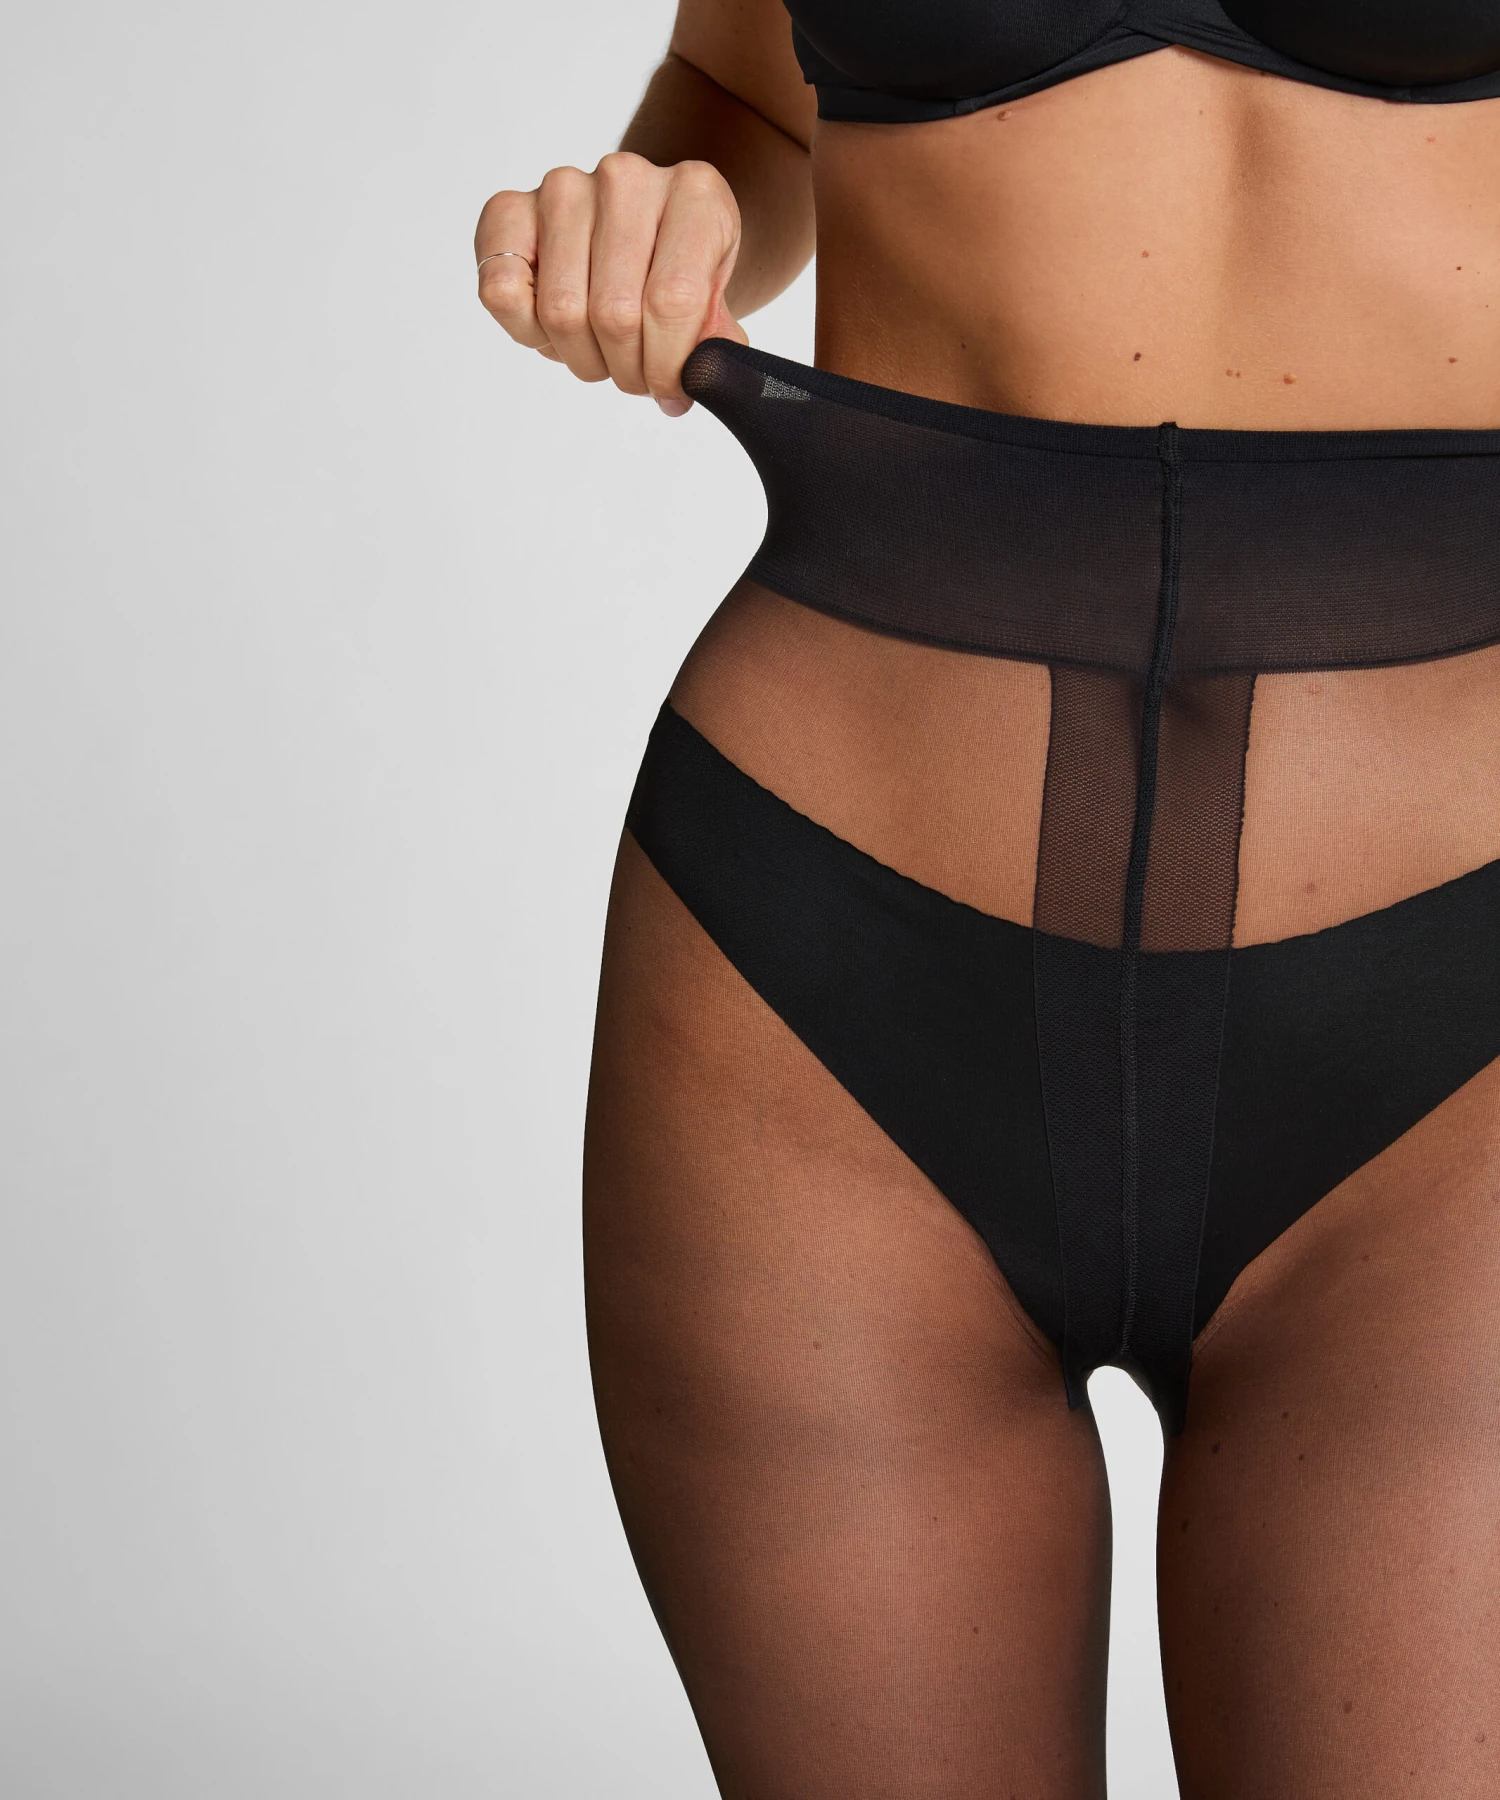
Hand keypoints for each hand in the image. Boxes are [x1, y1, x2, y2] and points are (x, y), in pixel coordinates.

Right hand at [476, 152, 748, 414]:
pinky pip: (502, 292)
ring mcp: (564, 188)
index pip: (672, 301)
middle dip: (627, 369)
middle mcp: (626, 178)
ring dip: (583, 357)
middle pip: (614, 314)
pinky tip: (555, 327)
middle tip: (635, 375)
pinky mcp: (509, 209)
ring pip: (561, 312)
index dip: (667, 366)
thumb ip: (712, 340)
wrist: (642, 227)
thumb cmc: (675, 269)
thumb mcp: (712, 300)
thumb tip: (703, 377)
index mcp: (694, 194)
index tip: (671, 390)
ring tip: (601, 352)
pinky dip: (527, 331)